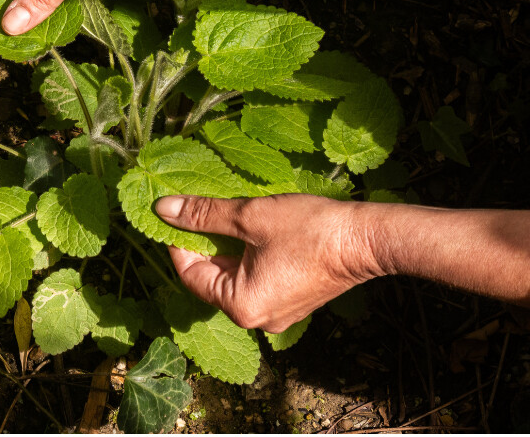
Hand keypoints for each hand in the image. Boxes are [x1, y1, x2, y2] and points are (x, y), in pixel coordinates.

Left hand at [154, 194, 382, 332]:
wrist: (365, 240)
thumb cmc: (308, 229)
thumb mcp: (249, 216)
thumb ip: (204, 215)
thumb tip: (164, 209)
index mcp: (241, 306)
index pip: (191, 275)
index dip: (178, 242)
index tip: (175, 214)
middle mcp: (257, 320)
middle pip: (213, 279)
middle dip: (204, 244)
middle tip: (198, 210)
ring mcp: (277, 315)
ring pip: (235, 278)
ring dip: (227, 248)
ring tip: (226, 215)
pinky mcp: (292, 302)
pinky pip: (257, 280)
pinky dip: (248, 257)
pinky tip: (252, 230)